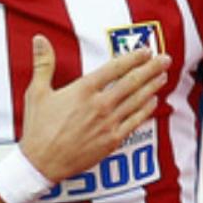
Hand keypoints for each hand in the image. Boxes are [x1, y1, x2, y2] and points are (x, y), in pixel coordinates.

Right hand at [19, 34, 169, 182]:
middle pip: (132, 82)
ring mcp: (108, 123)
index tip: (146, 50)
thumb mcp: (36, 92)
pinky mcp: (112, 140)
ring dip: (152, 86)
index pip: (115, 68)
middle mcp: (99, 104)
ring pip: (137, 100)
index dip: (133, 58)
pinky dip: (146, 109)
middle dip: (151, 69)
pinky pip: (135, 121)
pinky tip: (154, 101)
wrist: (41, 163)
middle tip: (165, 59)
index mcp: (83, 90)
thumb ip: (43, 63)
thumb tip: (39, 38)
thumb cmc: (38, 127)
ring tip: (164, 75)